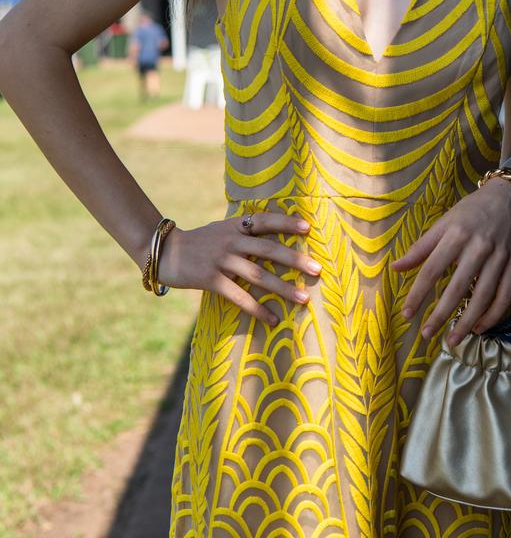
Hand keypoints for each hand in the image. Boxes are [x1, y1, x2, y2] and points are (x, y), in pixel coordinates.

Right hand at [157, 213, 321, 325]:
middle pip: (268, 249)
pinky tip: (272, 319)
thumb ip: (243, 230)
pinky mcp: (211, 280)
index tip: (308, 228)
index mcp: (235, 226)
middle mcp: (231, 241)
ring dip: (283, 288)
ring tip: (303, 299)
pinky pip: (238, 296)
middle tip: (317, 269)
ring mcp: (221, 260)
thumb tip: (270, 232)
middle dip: (295, 260)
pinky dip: (257, 309)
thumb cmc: (199, 242)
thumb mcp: (221, 229)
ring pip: (258, 275)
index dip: (286, 223)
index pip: (265, 221)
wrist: (165, 252)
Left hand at [390, 178, 510, 344]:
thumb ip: (421, 248)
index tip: (407, 313)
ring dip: (467, 321)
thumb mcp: (444, 222)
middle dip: (441, 314)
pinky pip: (504, 296)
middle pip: (457, 287)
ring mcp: (499, 257)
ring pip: (483, 296)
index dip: (418, 293)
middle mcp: (478, 247)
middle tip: (426, 334)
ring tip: (452, 340)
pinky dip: (493, 315)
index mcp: (456, 234)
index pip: (432, 269)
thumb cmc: (472, 211)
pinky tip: (479, 328)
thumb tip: (395, 268)